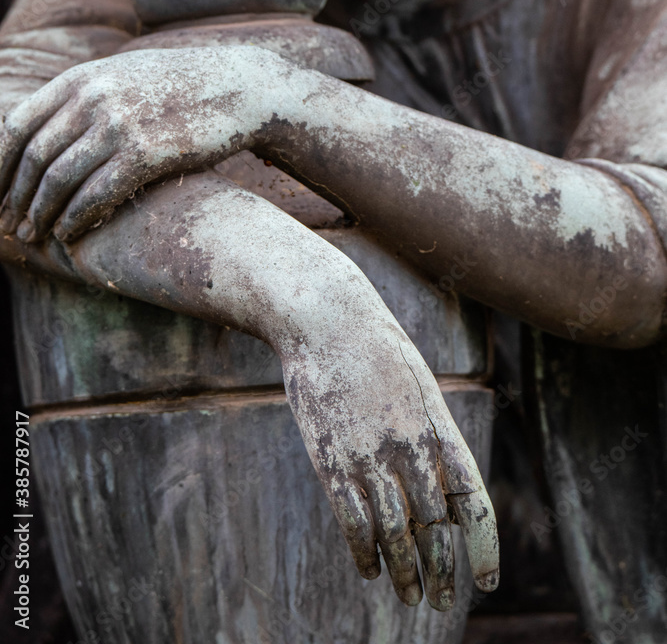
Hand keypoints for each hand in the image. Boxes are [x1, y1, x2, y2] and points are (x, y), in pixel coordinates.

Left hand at [0, 45, 276, 242]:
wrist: (241, 86)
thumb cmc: (182, 85)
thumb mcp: (125, 74)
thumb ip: (83, 95)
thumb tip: (45, 123)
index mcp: (81, 78)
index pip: (17, 125)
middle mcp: (94, 97)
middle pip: (35, 157)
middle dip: (16, 197)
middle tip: (8, 225)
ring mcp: (120, 124)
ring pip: (59, 179)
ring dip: (40, 214)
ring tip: (32, 236)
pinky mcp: (147, 152)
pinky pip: (96, 194)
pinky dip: (75, 220)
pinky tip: (67, 235)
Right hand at [282, 314, 498, 609]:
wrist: (327, 319)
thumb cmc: (377, 350)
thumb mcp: (417, 387)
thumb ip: (429, 438)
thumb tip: (436, 491)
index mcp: (440, 428)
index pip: (474, 503)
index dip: (483, 548)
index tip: (488, 583)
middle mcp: (411, 449)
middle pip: (436, 529)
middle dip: (442, 572)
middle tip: (441, 602)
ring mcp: (370, 457)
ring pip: (396, 535)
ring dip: (405, 573)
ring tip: (411, 596)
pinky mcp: (332, 461)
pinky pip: (353, 522)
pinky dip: (364, 553)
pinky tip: (369, 570)